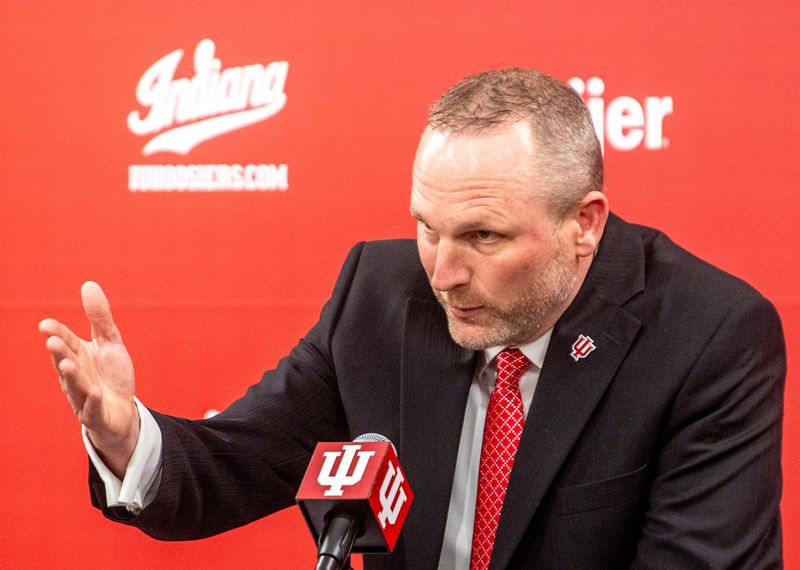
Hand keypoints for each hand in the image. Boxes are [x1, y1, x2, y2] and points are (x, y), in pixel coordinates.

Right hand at [39, 281, 137, 476]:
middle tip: (52, 341)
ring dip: (72, 376)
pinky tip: (96, 392)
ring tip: (68, 364)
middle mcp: (76, 375)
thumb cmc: (111, 374)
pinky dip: (94, 401)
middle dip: (59, 352)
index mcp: (78, 356)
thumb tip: (89, 284)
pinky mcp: (96, 414)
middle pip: (66, 362)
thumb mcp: (110, 342)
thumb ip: (100, 317)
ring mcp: (84, 396)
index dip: (57, 333)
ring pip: (75, 386)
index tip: (46, 324)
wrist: (122, 411)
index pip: (65, 342)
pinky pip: (94, 408)